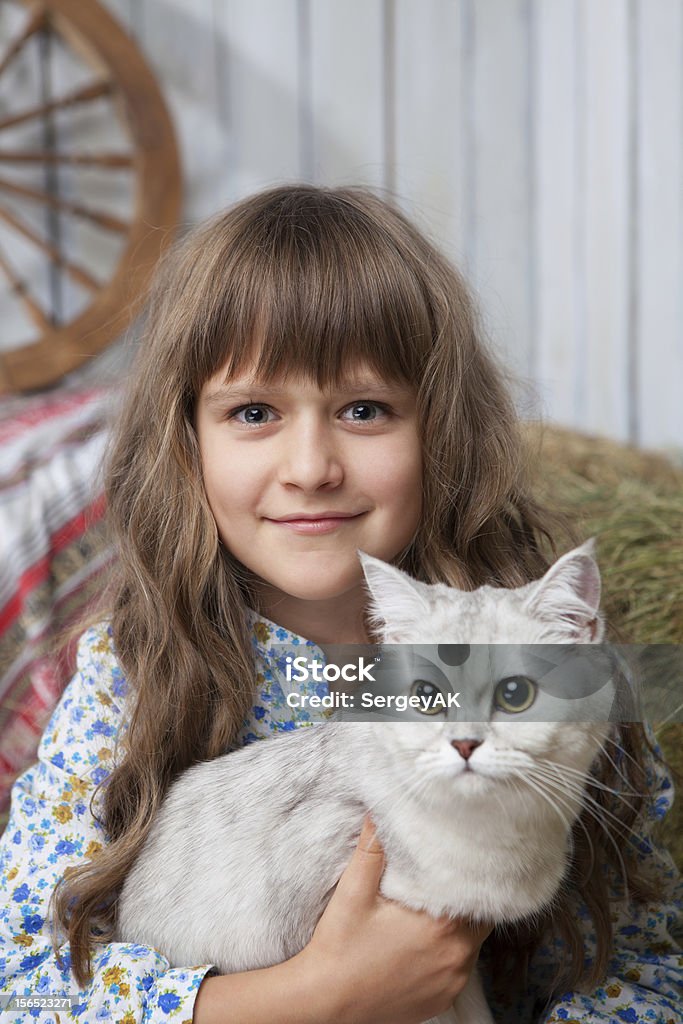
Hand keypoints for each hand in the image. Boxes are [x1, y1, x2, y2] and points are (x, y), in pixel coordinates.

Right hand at [289, 814, 491, 1023]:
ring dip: (459, 925)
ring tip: (434, 908)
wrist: (326, 1002)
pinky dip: (450, 952)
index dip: (472, 873)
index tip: (462, 856)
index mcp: (441, 926)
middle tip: (445, 879)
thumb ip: (372, 848)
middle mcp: (457, 957)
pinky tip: (426, 941)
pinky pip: (460, 967)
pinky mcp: (443, 999)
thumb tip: (380, 809)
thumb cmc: (340, 947)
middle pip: (481, 916)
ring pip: (472, 942)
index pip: (480, 891)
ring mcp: (452, 982)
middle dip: (466, 897)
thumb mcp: (354, 891)